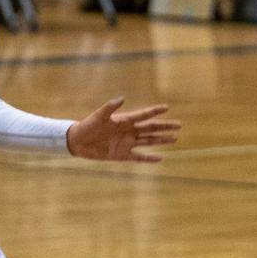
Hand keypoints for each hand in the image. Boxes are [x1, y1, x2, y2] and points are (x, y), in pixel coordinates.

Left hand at [66, 97, 180, 162]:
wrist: (77, 142)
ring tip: (175, 138)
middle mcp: (129, 131)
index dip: (154, 111)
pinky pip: (139, 157)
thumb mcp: (98, 115)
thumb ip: (110, 107)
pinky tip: (160, 158)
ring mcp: (127, 143)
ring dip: (161, 140)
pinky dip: (149, 158)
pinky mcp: (122, 155)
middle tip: (179, 125)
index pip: (143, 115)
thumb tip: (122, 98)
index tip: (167, 107)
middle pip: (151, 128)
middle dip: (165, 126)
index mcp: (124, 120)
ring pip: (148, 141)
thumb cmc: (87, 126)